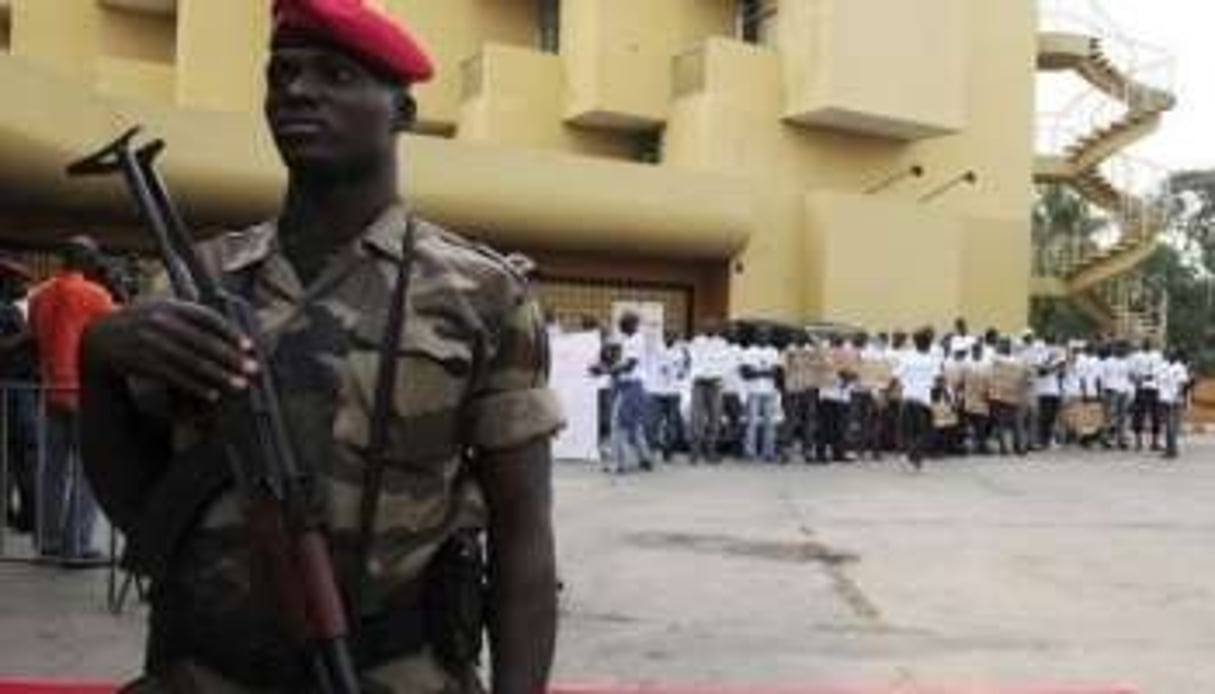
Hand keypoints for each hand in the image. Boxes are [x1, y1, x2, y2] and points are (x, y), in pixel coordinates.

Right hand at [83, 299, 257, 402]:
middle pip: (204, 341)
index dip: (231, 332)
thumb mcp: (162, 309)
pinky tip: (212, 394)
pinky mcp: (142, 362)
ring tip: (238, 385)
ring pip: (191, 361)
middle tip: (253, 369)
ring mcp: (150, 341)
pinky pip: (174, 376)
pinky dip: (195, 386)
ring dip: (218, 375)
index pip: (208, 318)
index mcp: (170, 305)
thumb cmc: (142, 323)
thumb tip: (230, 331)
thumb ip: (191, 316)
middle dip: (231, 357)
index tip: (249, 347)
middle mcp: (161, 321)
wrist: (99, 337)